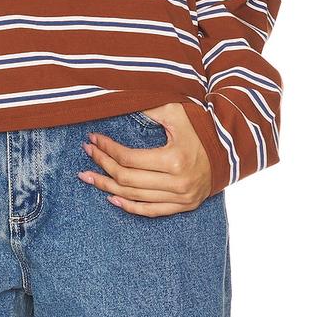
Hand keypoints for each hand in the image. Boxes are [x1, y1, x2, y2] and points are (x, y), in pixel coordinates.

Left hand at [77, 101, 211, 215]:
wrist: (230, 148)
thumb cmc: (201, 126)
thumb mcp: (176, 112)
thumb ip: (148, 110)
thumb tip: (119, 105)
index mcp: (174, 160)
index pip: (128, 158)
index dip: (107, 148)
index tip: (93, 139)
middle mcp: (177, 183)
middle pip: (127, 179)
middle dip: (102, 165)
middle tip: (86, 153)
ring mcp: (181, 198)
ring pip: (134, 197)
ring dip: (108, 187)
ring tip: (89, 176)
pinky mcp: (184, 206)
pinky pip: (151, 211)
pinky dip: (130, 207)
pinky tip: (112, 198)